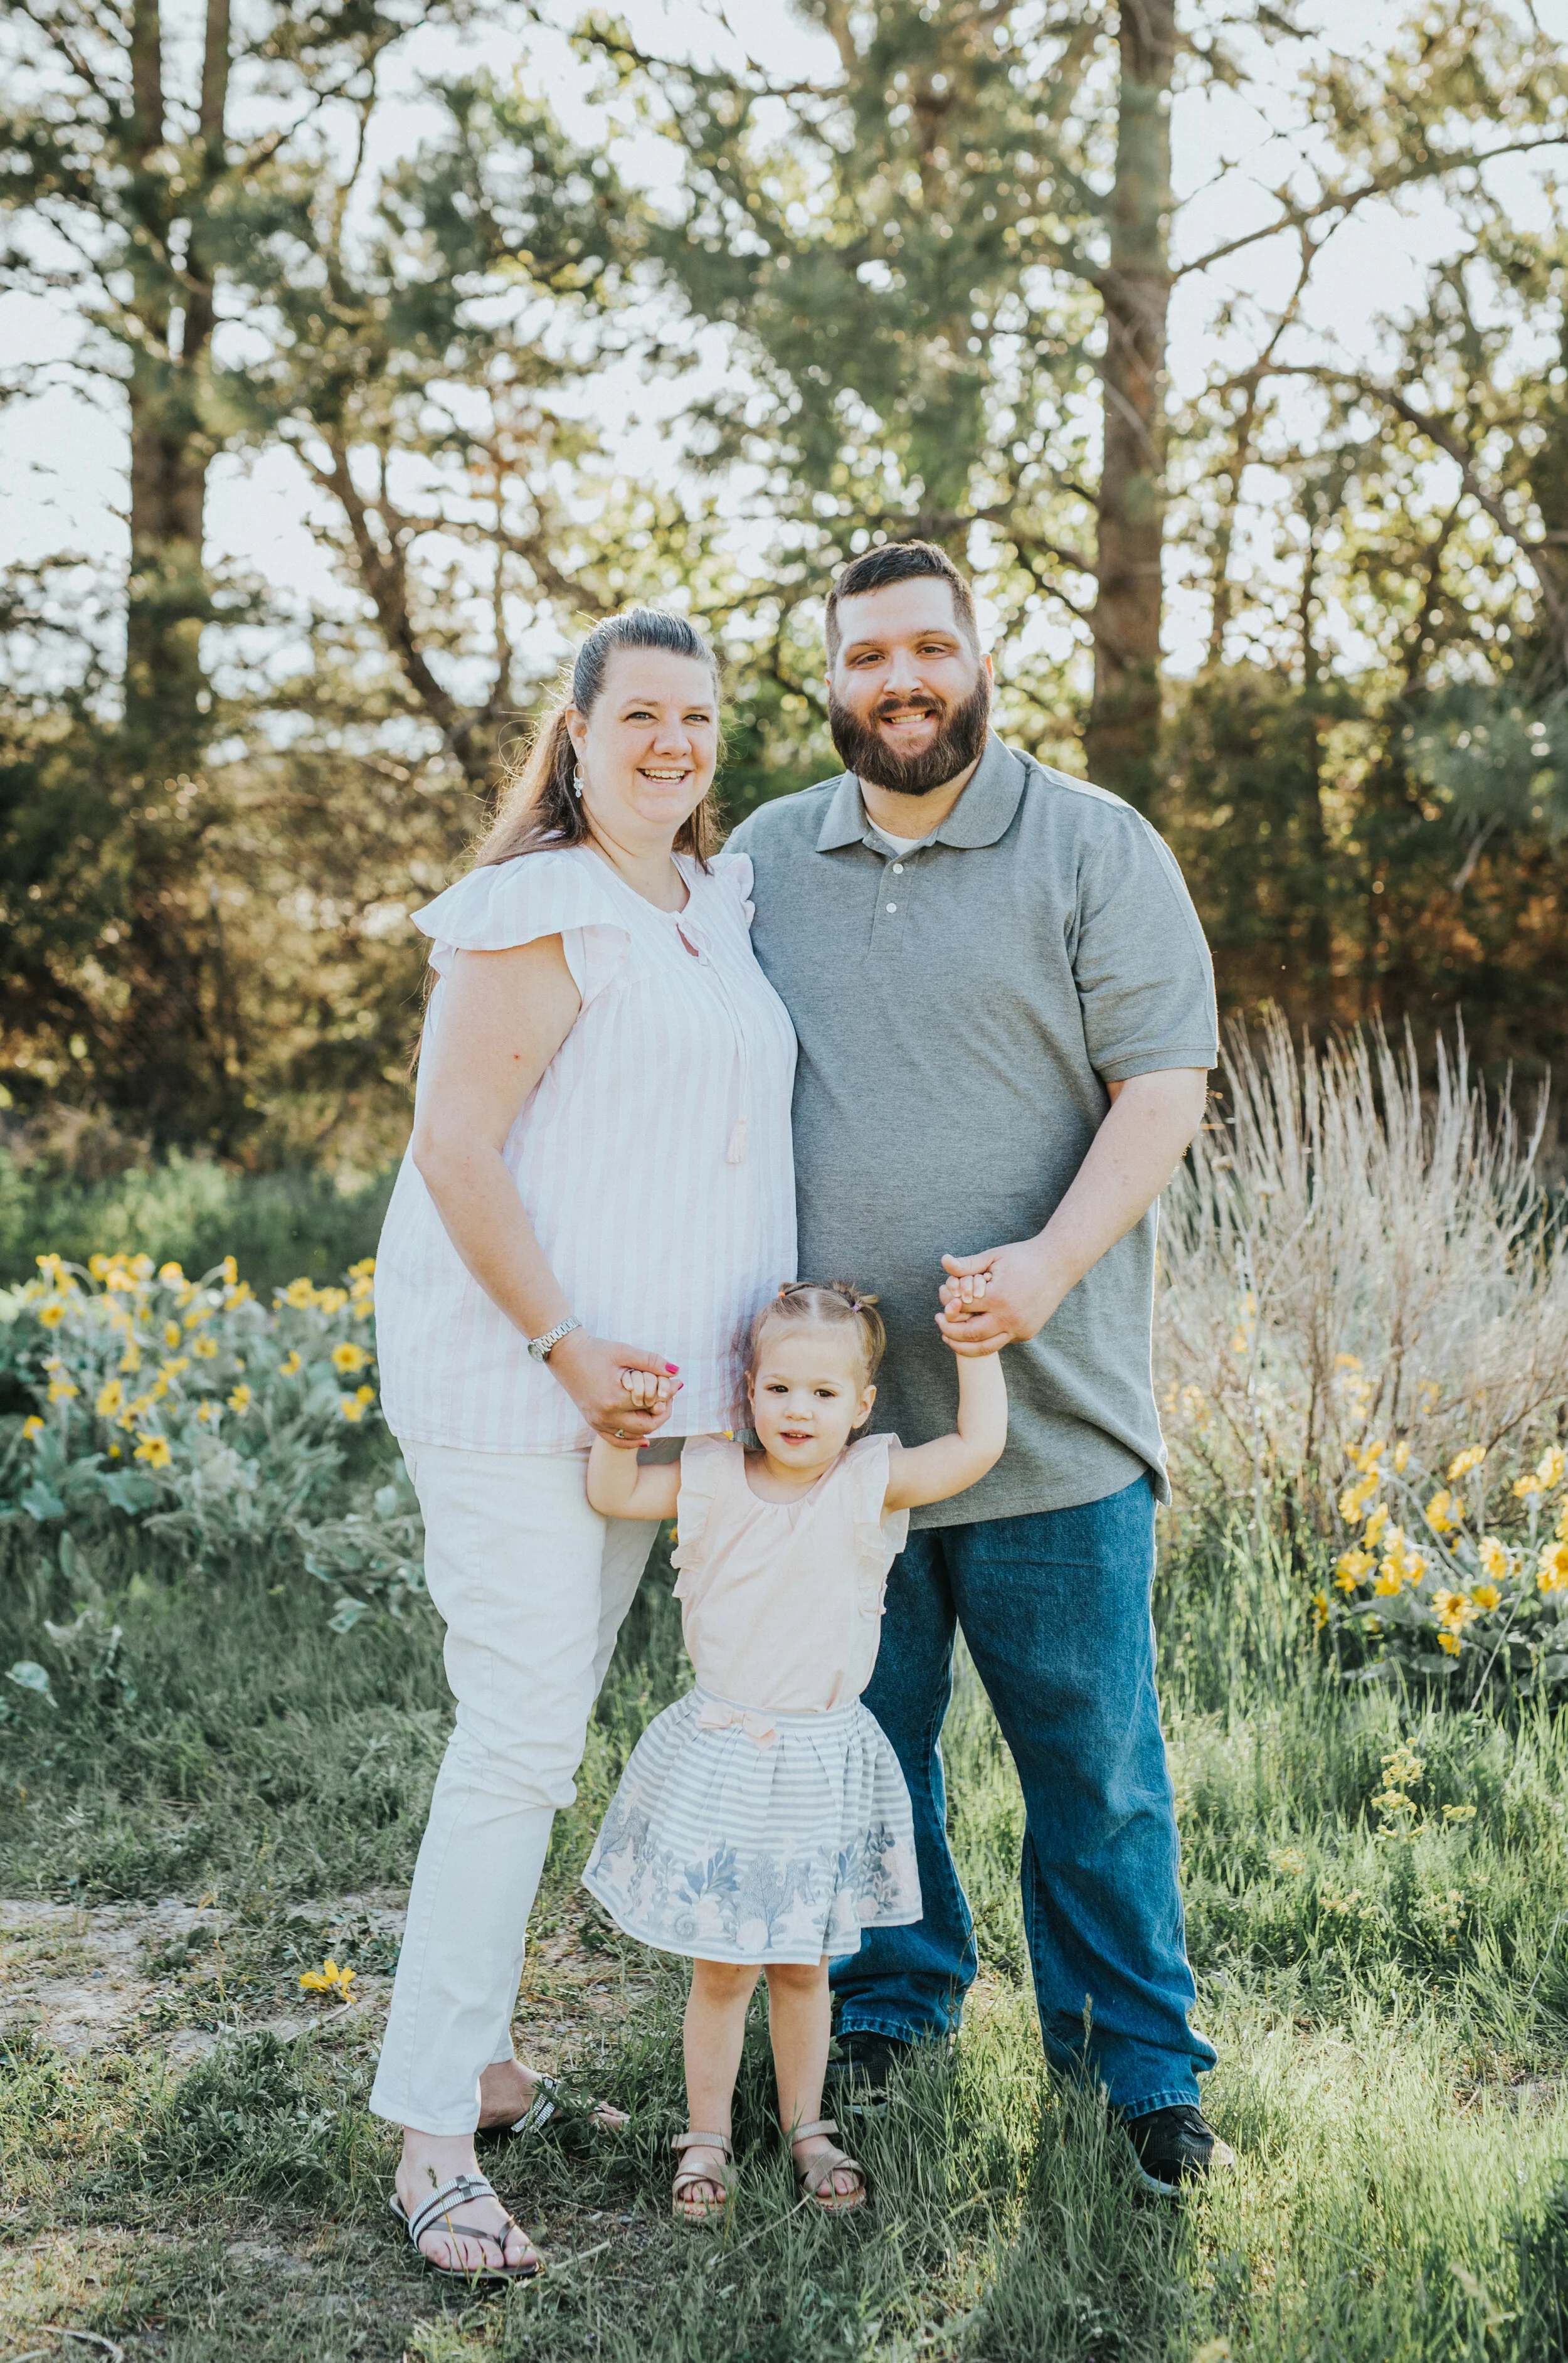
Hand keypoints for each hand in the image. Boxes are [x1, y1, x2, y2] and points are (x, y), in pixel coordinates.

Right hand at [549, 1330, 681, 1440]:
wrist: (566, 1355)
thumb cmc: (596, 1350)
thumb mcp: (625, 1352)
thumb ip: (652, 1362)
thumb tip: (676, 1372)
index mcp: (615, 1398)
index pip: (652, 1403)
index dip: (667, 1394)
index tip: (675, 1383)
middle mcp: (605, 1416)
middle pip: (646, 1425)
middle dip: (662, 1412)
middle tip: (668, 1398)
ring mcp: (597, 1422)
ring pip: (633, 1435)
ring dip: (649, 1424)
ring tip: (657, 1408)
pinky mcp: (592, 1422)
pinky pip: (615, 1440)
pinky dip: (631, 1441)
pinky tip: (644, 1439)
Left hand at [935, 1241, 1063, 1355]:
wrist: (1059, 1264)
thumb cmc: (1023, 1256)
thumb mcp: (994, 1257)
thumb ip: (967, 1264)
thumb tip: (944, 1261)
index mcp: (998, 1298)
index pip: (962, 1309)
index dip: (948, 1305)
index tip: (942, 1303)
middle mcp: (1010, 1318)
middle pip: (969, 1335)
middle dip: (949, 1332)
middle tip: (939, 1322)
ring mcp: (1020, 1329)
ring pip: (985, 1348)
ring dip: (964, 1346)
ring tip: (950, 1337)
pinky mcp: (1027, 1333)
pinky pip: (1001, 1341)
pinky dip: (986, 1339)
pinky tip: (975, 1331)